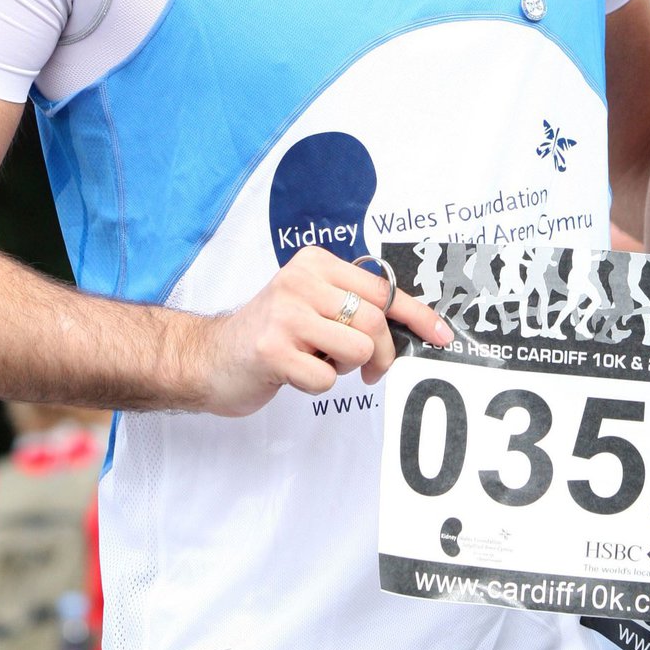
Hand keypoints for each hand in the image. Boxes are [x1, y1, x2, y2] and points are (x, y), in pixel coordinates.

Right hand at [199, 246, 452, 416]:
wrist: (208, 357)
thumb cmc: (271, 334)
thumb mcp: (311, 303)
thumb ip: (353, 306)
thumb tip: (411, 327)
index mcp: (316, 264)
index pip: (381, 288)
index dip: (417, 315)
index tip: (441, 335)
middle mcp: (300, 281)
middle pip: (374, 322)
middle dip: (380, 354)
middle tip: (368, 369)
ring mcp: (284, 314)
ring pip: (355, 349)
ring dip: (343, 368)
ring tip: (315, 360)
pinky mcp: (271, 349)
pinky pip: (324, 378)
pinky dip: (316, 385)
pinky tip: (292, 373)